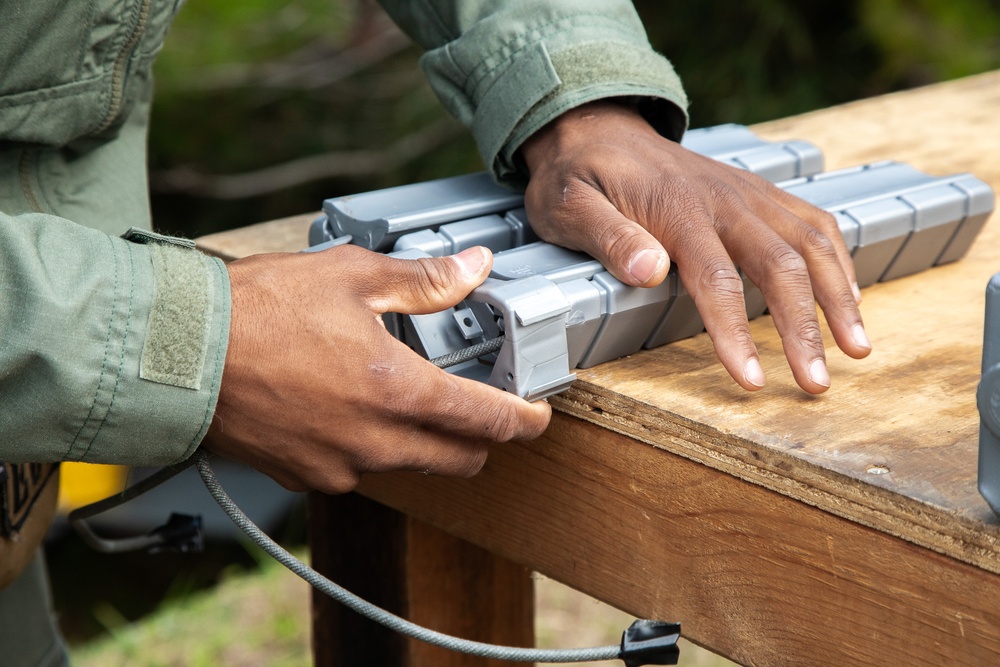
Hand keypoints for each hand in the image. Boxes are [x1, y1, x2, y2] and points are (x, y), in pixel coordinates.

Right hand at [203, 245, 550, 492]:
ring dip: (424, 442)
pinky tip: (350, 409)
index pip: (486, 422)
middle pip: (459, 460)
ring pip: (411, 467)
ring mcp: (340, 467)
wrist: (177, 355)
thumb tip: (474, 267)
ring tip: (403, 397)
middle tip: (480, 408)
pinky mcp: (306, 478)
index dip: (523, 421)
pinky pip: (360, 471)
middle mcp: (375, 442)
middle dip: (481, 439)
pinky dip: (372, 447)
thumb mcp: (351, 276)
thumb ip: (424, 280)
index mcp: (397, 391)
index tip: (537, 415)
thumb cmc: (257, 310)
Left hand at [520, 100, 871, 393]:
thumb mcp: (569, 206)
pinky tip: (849, 298)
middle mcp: (723, 200)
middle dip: (804, 328)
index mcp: (676, 210)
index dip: (736, 333)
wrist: (597, 128)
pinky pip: (812, 223)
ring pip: (811, 243)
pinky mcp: (757, 193)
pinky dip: (839, 261)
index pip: (716, 279)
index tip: (753, 381)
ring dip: (839, 297)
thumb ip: (608, 237)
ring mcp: (747, 194)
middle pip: (780, 265)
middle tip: (817, 385)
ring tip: (857, 350)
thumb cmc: (578, 178)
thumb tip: (649, 271)